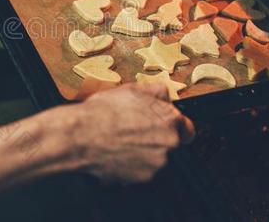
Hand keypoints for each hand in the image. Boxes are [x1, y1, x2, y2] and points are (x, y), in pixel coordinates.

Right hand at [72, 82, 194, 183]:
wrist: (82, 135)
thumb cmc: (104, 112)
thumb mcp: (132, 89)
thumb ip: (156, 91)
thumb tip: (164, 94)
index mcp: (169, 120)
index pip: (187, 129)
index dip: (175, 127)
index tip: (165, 127)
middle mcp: (168, 144)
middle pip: (168, 144)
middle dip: (154, 139)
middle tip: (133, 131)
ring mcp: (155, 163)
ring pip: (154, 159)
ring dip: (142, 152)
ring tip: (120, 141)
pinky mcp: (140, 178)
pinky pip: (139, 171)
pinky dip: (130, 165)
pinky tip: (115, 152)